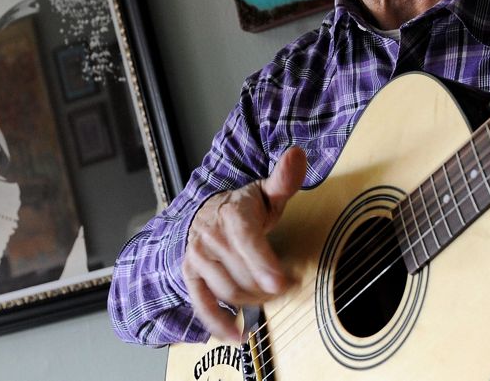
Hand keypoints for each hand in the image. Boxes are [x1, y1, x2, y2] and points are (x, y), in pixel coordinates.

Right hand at [182, 146, 307, 341]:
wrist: (206, 214)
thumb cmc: (244, 207)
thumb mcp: (266, 192)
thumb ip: (284, 179)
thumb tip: (298, 154)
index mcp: (232, 214)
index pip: (247, 240)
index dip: (263, 263)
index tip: (281, 282)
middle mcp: (210, 236)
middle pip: (241, 271)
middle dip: (266, 285)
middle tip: (286, 287)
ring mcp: (198, 258)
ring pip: (226, 290)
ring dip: (251, 300)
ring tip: (269, 298)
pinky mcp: (191, 276)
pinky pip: (202, 305)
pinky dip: (218, 324)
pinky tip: (237, 335)